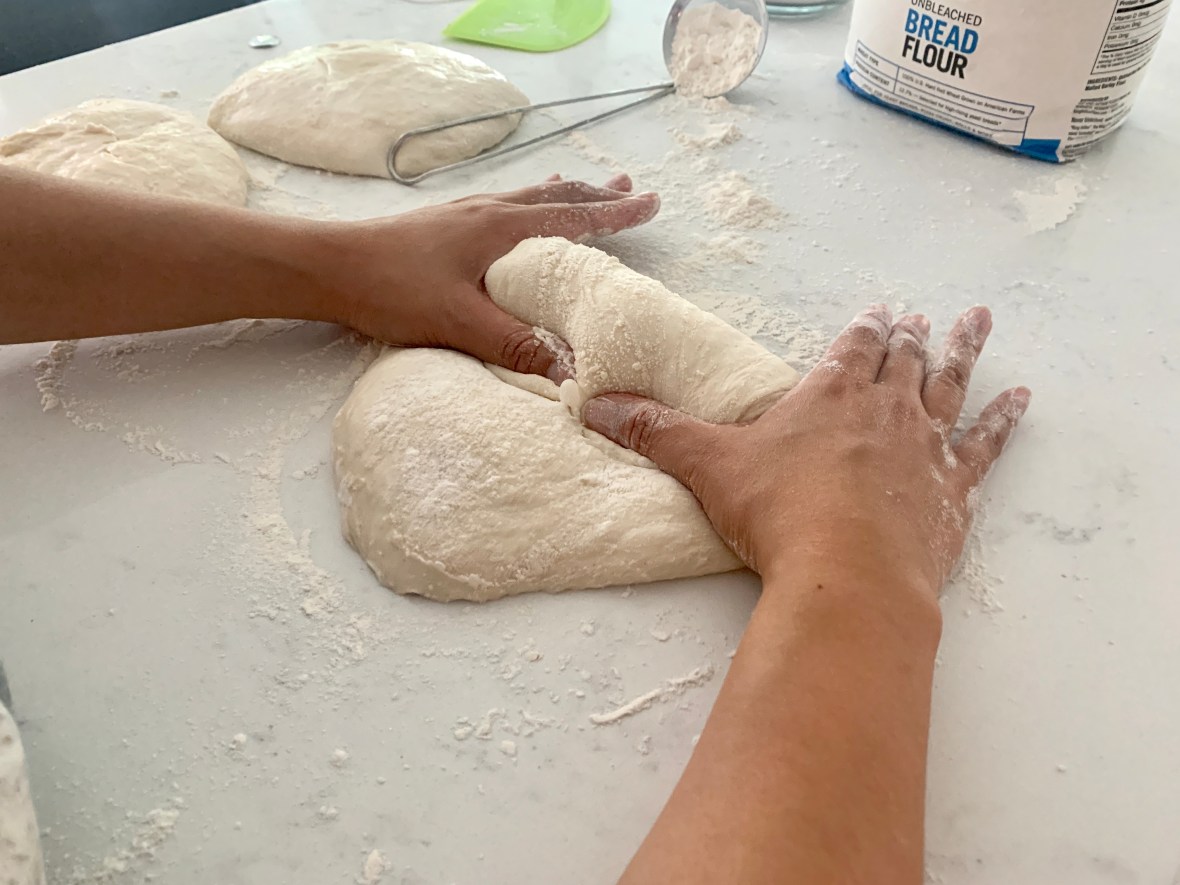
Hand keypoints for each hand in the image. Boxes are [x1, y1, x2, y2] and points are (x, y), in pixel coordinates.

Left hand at [321, 174, 657, 381]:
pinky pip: (504, 205)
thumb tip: (572, 373)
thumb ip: (516, 345)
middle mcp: (487, 211)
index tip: (651, 202)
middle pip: (556, 197)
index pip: (572, 218)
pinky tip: (518, 209)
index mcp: (500, 229)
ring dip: (567, 195)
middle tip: (632, 189)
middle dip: (598, 196)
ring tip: (591, 187)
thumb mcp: (459, 323)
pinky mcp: (444, 225)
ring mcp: (464, 214)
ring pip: (530, 197)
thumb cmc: (392, 289)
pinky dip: (531, 202)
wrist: (328, 266)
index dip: (615, 214)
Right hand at [582, 305, 1029, 596]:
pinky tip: (1020, 401)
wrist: (848, 575)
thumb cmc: (779, 513)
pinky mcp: (952, 491)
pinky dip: (1002, 421)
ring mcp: (925, 448)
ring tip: (979, 322)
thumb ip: (654, 432)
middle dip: (911, 336)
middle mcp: (883, 411)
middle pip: (904, 360)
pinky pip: (984, 446)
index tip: (880, 311)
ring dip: (963, 353)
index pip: (852, 348)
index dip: (865, 329)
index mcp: (828, 397)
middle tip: (924, 315)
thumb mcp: (708, 466)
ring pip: (949, 387)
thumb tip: (592, 406)